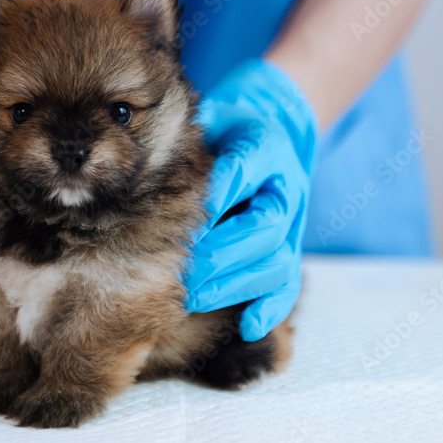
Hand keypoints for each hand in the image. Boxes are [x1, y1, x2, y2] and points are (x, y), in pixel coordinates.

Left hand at [185, 59, 317, 340]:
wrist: (272, 128)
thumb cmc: (225, 126)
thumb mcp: (211, 115)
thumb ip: (191, 133)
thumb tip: (150, 155)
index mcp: (266, 145)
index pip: (242, 171)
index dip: (217, 195)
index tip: (185, 214)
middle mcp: (286, 188)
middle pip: (262, 227)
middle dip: (219, 253)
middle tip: (179, 272)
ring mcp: (292, 223)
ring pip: (275, 261)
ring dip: (234, 284)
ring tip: (191, 297)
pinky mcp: (289, 250)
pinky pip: (288, 284)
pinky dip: (271, 308)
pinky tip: (248, 327)